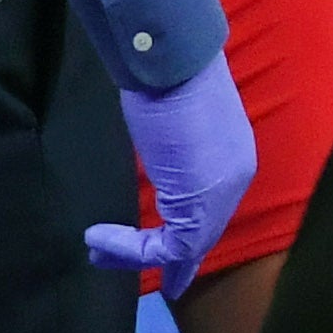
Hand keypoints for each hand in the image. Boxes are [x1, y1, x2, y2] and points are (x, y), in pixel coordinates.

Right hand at [86, 52, 257, 296]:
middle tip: (124, 267)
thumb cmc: (167, 81)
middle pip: (203, 234)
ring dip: (137, 257)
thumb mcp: (172, 125)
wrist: (172, 65)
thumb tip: (155, 162)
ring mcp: (221, 193)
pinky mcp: (200, 205)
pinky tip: (97, 239)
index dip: (183, 237)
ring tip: (97, 253)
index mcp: (233, 156)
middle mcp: (235, 177)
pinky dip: (130, 250)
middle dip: (168, 261)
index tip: (154, 252)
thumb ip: (172, 153)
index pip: (210, 210)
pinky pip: (170, 247)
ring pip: (186, 247)